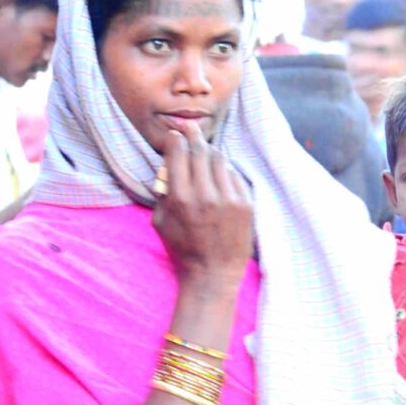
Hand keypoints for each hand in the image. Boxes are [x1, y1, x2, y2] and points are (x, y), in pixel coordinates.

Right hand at [152, 124, 252, 285]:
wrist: (213, 274)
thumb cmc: (183, 250)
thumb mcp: (160, 222)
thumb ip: (161, 193)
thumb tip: (167, 166)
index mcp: (180, 199)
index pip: (178, 153)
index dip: (176, 139)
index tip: (175, 135)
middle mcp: (205, 195)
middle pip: (200, 150)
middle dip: (193, 136)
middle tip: (191, 130)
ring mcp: (228, 199)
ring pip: (219, 158)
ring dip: (210, 154)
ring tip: (205, 156)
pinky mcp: (245, 204)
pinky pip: (234, 175)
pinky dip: (225, 173)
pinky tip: (220, 179)